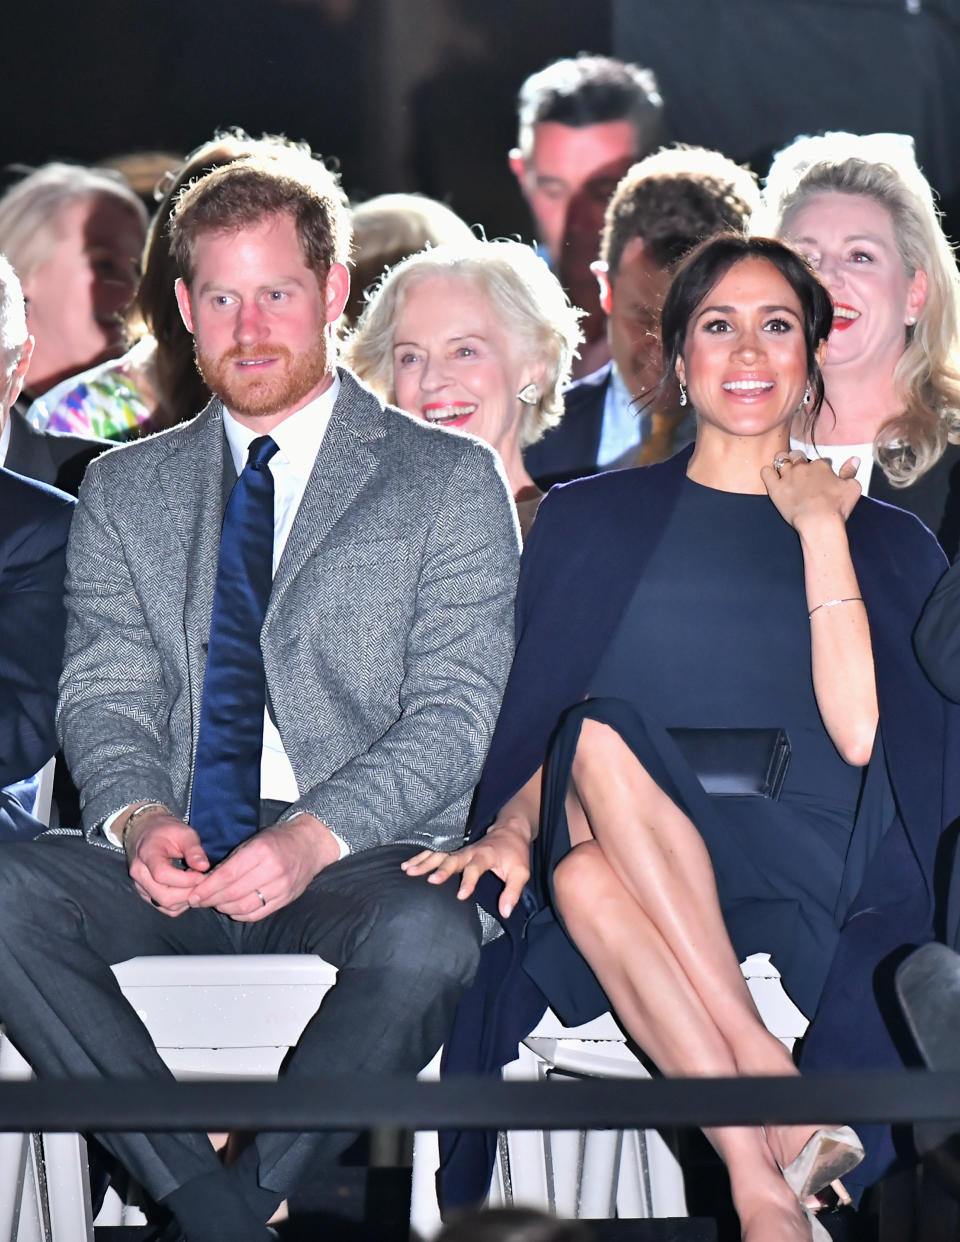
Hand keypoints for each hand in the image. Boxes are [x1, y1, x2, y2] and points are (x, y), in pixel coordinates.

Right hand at [124, 807, 210, 916]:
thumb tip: (204, 867)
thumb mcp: (183, 832)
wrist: (146, 833)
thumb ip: (194, 850)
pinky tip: (188, 889)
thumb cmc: (166, 831)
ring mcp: (140, 886)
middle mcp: (139, 874)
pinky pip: (164, 907)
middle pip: (165, 896)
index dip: (186, 879)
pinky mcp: (146, 894)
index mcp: (147, 854)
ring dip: (186, 899)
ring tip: (196, 882)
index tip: (202, 874)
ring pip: (165, 905)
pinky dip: (180, 903)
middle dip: (189, 892)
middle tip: (203, 880)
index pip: (162, 875)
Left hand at [187, 812, 340, 920]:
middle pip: (234, 893)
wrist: (309, 844)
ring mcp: (281, 887)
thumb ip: (232, 860)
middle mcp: (273, 870)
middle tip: (199, 900)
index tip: (194, 894)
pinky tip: (232, 908)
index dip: (207, 888)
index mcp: (261, 851)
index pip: (228, 875)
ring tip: (215, 903)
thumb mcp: (254, 840)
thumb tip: (208, 880)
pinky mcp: (286, 899)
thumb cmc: (279, 840)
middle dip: (211, 900)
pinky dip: (240, 914)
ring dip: (224, 908)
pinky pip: (257, 914)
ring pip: (244, 907)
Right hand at [402, 821, 530, 918]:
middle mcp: (470, 850)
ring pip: (439, 854)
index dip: (469, 881)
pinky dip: (420, 857)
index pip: (476, 867)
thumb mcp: (521, 873)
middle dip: (441, 869)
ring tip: (408, 870)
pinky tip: (406, 865)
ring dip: (424, 861)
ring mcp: (460, 849)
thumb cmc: (514, 854)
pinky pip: (434, 852)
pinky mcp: (454, 850)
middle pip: (453, 858)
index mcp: (486, 855)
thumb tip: (505, 912)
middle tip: (429, 880)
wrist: (508, 831)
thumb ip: (513, 892)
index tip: (460, 895)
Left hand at [761, 451, 860, 530]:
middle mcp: (803, 468)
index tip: (821, 478)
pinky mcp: (775, 488)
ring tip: (784, 470)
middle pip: (798, 456)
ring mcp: (788, 477)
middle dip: (799, 460)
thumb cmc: (836, 508)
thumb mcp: (852, 487)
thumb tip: (854, 460)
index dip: (821, 469)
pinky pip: (766, 472)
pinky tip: (772, 477)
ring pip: (781, 459)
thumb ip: (850, 471)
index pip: (820, 461)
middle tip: (801, 473)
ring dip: (783, 461)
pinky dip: (768, 472)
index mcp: (821, 466)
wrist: (819, 522)